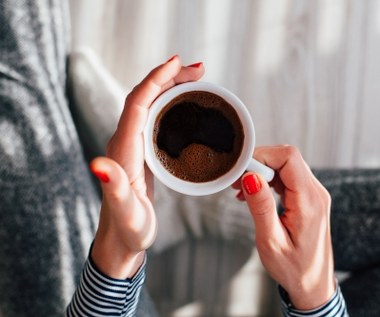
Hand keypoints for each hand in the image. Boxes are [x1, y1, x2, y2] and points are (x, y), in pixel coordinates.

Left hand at [90, 56, 203, 278]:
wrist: (121, 241)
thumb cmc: (128, 229)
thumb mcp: (125, 212)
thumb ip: (114, 188)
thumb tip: (99, 164)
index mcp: (123, 150)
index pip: (137, 103)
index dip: (156, 80)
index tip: (178, 63)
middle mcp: (124, 142)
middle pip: (144, 97)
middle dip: (168, 77)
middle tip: (198, 70)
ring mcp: (132, 146)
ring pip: (149, 104)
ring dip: (170, 87)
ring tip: (195, 80)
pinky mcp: (140, 152)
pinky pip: (154, 117)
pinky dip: (169, 103)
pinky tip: (183, 105)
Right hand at [234, 145, 334, 309]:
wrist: (312, 284)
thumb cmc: (293, 268)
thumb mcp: (271, 241)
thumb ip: (261, 207)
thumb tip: (250, 177)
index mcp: (309, 202)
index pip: (288, 158)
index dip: (262, 157)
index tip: (241, 171)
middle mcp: (315, 193)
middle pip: (287, 158)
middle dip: (258, 163)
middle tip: (237, 182)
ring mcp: (313, 194)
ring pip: (285, 165)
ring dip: (261, 172)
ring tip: (242, 190)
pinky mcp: (307, 198)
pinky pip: (287, 177)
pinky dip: (267, 180)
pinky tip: (254, 193)